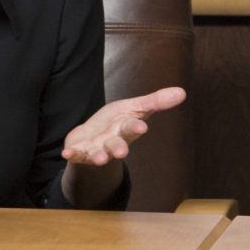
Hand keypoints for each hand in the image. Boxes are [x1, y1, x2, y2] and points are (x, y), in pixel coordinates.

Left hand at [61, 86, 186, 168]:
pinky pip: (76, 154)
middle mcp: (112, 141)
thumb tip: (182, 91)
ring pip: (99, 154)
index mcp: (125, 129)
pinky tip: (66, 153)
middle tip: (122, 153)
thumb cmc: (116, 122)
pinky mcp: (80, 152)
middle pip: (117, 145)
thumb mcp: (134, 108)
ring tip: (99, 158)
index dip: (135, 127)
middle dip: (119, 148)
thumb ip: (156, 101)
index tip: (141, 127)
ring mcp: (96, 149)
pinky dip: (72, 155)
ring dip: (99, 156)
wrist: (93, 138)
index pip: (132, 128)